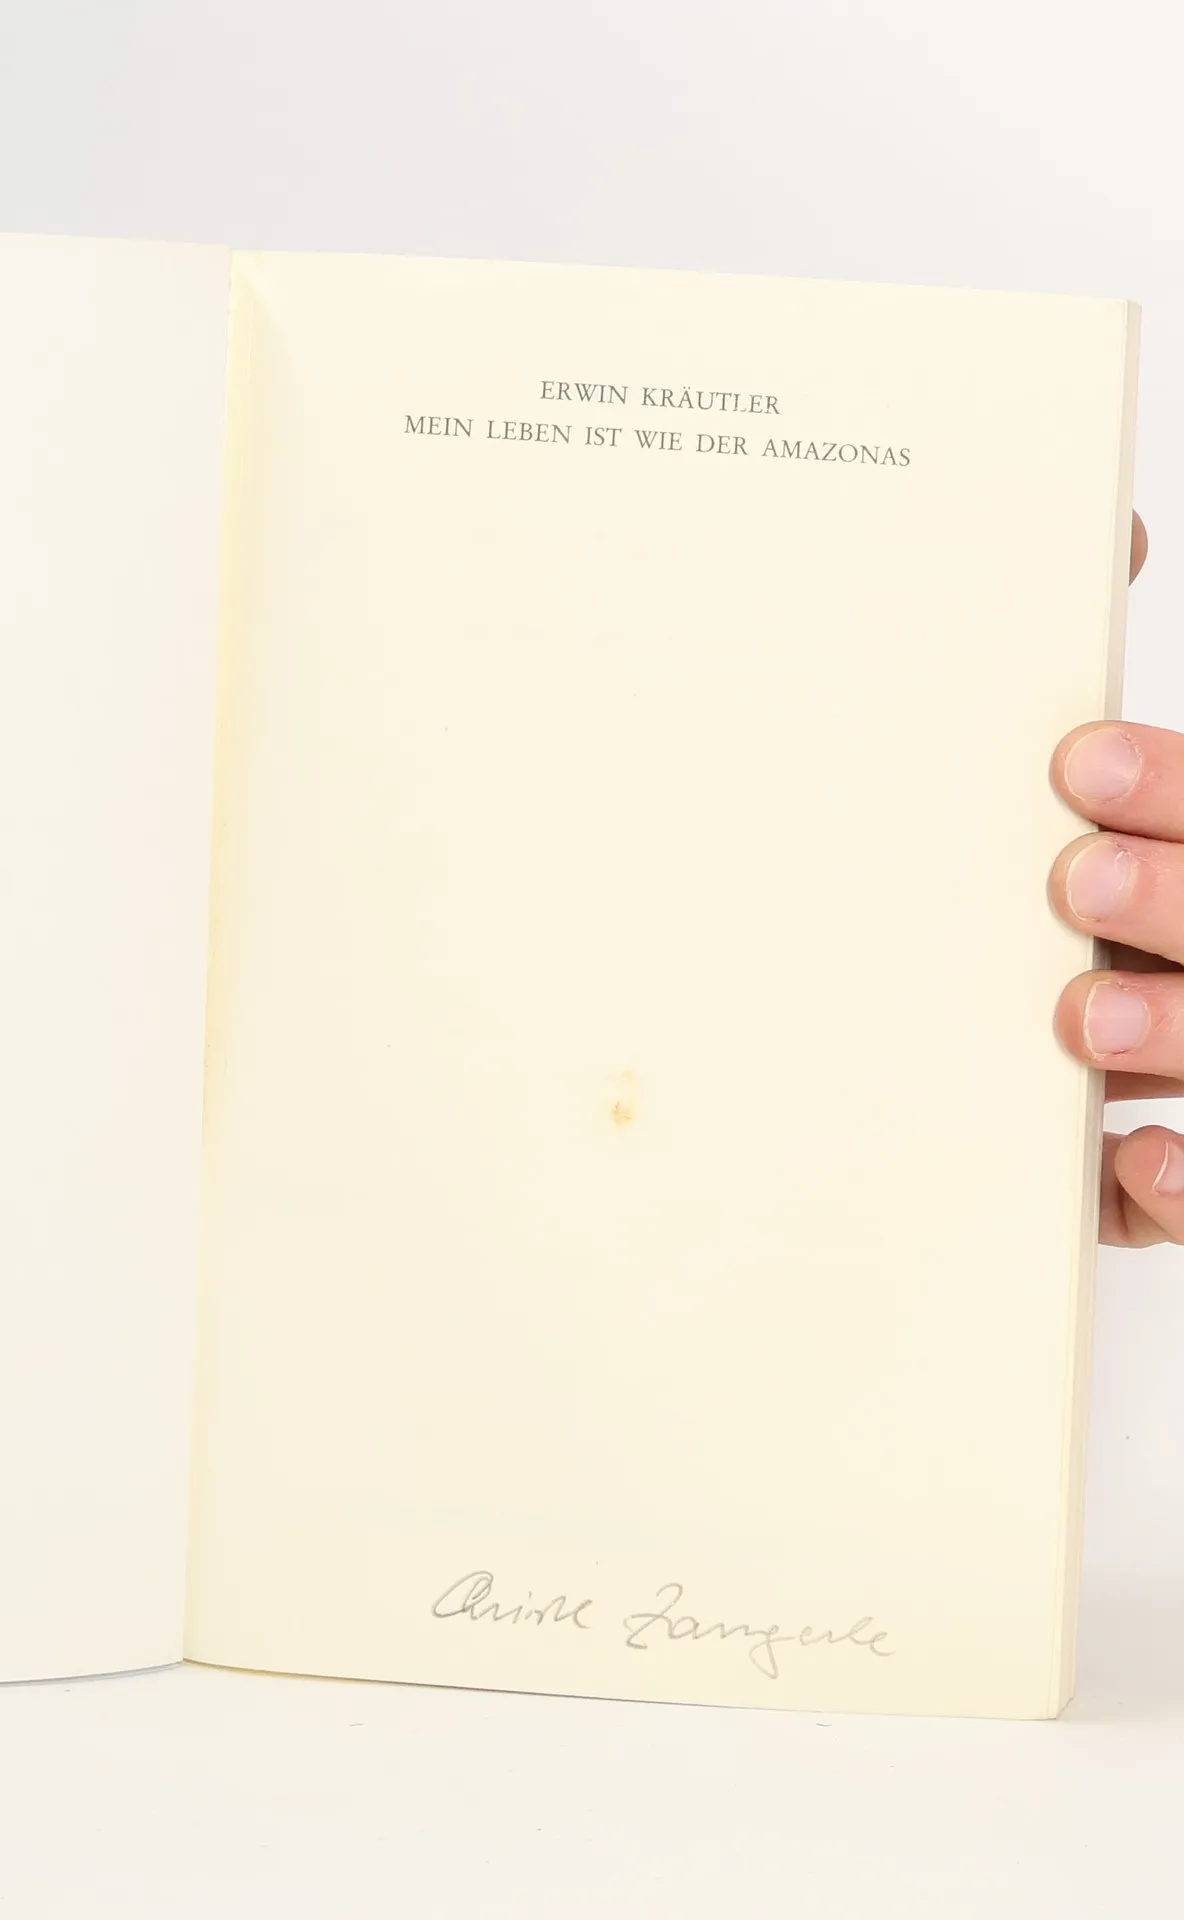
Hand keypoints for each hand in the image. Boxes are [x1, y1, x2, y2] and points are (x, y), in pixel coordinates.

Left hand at [1047, 511, 1183, 1244]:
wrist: (1105, 1064)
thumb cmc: (1104, 863)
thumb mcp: (1107, 799)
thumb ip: (1099, 705)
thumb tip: (1111, 530)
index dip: (1172, 792)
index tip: (1074, 764)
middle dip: (1181, 897)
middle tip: (1075, 875)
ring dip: (1178, 1029)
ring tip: (1082, 1015)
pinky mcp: (1174, 1170)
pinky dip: (1182, 1185)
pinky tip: (1136, 1159)